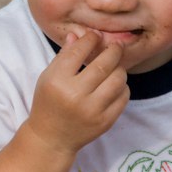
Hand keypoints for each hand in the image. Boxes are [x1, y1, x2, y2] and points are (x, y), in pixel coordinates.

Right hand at [26, 32, 128, 154]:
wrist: (51, 137)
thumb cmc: (48, 102)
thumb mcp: (48, 76)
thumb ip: (64, 55)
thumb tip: (81, 34)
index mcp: (57, 81)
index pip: (78, 51)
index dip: (91, 39)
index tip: (96, 35)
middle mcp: (75, 95)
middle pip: (104, 64)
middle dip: (113, 50)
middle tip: (116, 45)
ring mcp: (92, 110)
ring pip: (118, 79)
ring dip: (119, 69)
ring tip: (114, 67)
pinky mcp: (105, 122)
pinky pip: (123, 96)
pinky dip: (122, 87)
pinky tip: (114, 84)